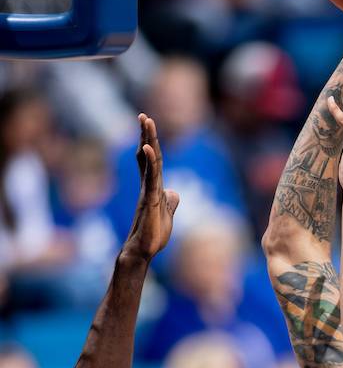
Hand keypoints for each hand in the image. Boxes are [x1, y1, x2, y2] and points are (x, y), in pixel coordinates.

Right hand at [125, 115, 178, 260]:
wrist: (142, 251)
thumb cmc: (152, 234)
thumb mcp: (167, 213)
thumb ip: (170, 200)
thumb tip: (174, 192)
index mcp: (153, 187)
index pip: (152, 160)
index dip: (150, 142)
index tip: (147, 124)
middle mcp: (149, 186)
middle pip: (148, 156)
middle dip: (147, 135)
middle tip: (144, 116)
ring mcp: (148, 192)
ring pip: (149, 162)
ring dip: (148, 140)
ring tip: (146, 121)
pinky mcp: (149, 202)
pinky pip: (150, 178)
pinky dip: (150, 162)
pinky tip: (148, 148)